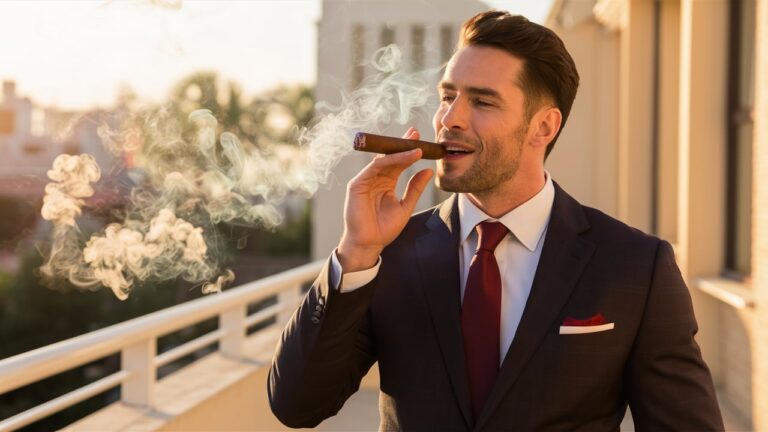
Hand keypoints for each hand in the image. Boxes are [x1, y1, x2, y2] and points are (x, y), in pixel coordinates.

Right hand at [337, 128, 433, 271]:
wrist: (370, 243)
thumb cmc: (384, 228)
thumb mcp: (405, 206)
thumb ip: (415, 188)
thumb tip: (428, 170)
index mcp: (386, 183)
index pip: (398, 162)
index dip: (409, 151)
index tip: (422, 142)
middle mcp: (375, 178)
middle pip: (389, 156)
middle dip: (402, 144)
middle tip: (416, 134)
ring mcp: (365, 180)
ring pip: (383, 159)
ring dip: (398, 151)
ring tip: (414, 145)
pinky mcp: (357, 184)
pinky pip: (374, 167)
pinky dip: (389, 160)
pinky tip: (403, 157)